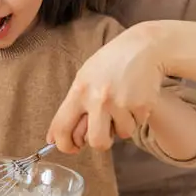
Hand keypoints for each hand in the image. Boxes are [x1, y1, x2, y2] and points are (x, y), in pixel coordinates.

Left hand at [47, 24, 164, 152]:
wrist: (142, 48)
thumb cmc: (110, 63)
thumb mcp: (84, 77)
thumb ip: (71, 106)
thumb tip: (53, 138)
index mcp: (79, 91)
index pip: (62, 127)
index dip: (64, 144)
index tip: (71, 147)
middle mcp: (98, 99)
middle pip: (96, 142)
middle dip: (100, 142)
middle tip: (103, 132)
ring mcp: (120, 103)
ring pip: (121, 135)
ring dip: (122, 125)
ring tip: (122, 104)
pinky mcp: (141, 105)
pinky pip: (137, 124)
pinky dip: (136, 116)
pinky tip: (135, 98)